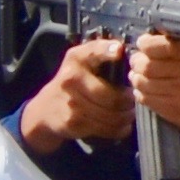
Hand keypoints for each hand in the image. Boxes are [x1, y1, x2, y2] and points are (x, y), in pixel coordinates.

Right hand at [17, 36, 134, 155]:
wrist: (45, 110)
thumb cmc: (75, 83)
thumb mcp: (83, 63)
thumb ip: (102, 54)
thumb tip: (127, 54)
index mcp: (77, 59)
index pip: (93, 51)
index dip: (107, 51)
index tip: (119, 50)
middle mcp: (71, 78)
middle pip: (113, 97)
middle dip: (129, 102)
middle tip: (134, 101)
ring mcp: (71, 103)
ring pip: (112, 116)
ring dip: (127, 117)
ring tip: (129, 113)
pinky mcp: (73, 123)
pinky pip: (106, 129)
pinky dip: (119, 129)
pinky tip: (121, 124)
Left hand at [130, 30, 179, 136]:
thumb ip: (174, 37)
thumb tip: (147, 34)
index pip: (168, 46)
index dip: (148, 44)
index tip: (143, 43)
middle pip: (151, 66)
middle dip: (137, 62)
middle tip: (137, 60)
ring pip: (145, 82)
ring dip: (136, 78)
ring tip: (139, 75)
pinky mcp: (179, 109)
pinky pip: (146, 98)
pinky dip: (140, 92)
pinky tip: (145, 89)